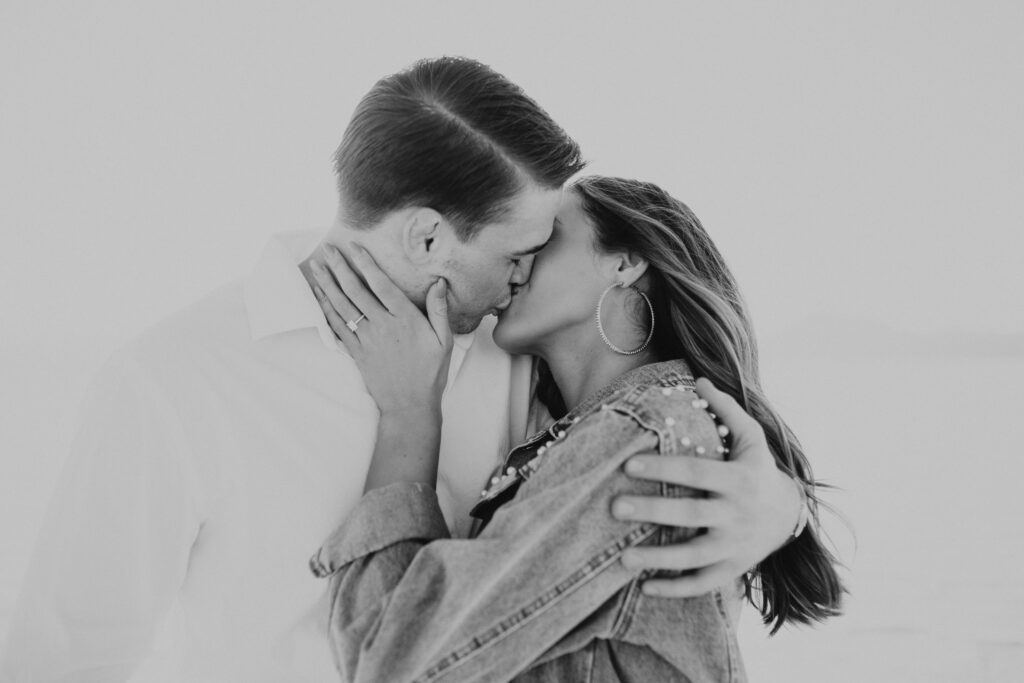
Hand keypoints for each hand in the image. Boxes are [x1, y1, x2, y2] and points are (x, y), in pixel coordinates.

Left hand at [309, 243, 452, 415]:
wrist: (409, 405)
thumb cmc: (430, 373)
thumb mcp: (444, 340)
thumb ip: (439, 309)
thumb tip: (438, 282)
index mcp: (405, 319)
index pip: (381, 285)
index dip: (366, 264)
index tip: (354, 247)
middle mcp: (382, 326)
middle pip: (355, 291)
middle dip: (340, 267)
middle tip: (328, 249)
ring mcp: (366, 340)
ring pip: (342, 306)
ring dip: (327, 284)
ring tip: (317, 266)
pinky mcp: (356, 353)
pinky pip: (337, 327)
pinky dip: (325, 309)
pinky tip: (318, 296)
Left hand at [614, 377, 800, 596]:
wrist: (789, 515)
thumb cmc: (759, 469)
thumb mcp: (752, 437)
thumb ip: (727, 409)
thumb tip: (699, 378)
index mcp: (739, 479)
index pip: (696, 472)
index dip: (663, 469)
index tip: (628, 465)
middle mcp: (737, 514)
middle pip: (690, 514)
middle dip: (651, 511)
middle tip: (614, 508)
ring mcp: (735, 545)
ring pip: (694, 556)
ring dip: (657, 559)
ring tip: (621, 557)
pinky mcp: (732, 569)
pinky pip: (702, 584)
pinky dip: (674, 588)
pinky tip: (643, 586)